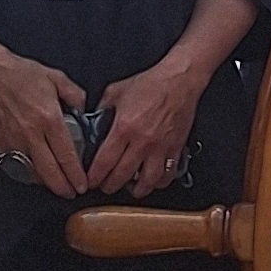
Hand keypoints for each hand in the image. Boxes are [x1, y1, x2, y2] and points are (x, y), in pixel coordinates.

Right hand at [0, 41, 88, 197]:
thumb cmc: (20, 74)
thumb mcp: (57, 78)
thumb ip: (75, 95)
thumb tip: (84, 110)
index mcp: (48, 119)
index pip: (66, 156)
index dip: (75, 175)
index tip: (81, 184)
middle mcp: (30, 134)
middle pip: (49, 172)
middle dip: (62, 187)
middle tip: (71, 192)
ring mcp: (12, 141)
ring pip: (31, 172)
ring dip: (45, 181)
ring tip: (55, 182)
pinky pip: (14, 164)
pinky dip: (26, 170)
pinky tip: (34, 170)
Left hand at [93, 53, 207, 197]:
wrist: (179, 80)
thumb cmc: (152, 83)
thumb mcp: (116, 91)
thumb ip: (101, 108)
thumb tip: (92, 121)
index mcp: (124, 127)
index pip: (104, 162)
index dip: (94, 177)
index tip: (90, 181)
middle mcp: (142, 141)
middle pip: (122, 176)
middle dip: (109, 186)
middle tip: (105, 186)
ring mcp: (160, 147)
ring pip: (147, 182)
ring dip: (135, 190)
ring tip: (129, 188)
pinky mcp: (175, 148)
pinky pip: (168, 174)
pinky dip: (159, 182)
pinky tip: (153, 180)